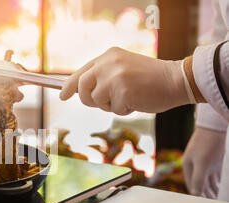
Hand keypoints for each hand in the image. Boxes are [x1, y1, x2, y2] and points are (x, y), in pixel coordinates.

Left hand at [60, 47, 190, 114]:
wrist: (176, 80)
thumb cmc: (149, 79)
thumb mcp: (122, 69)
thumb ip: (103, 76)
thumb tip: (82, 92)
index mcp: (108, 56)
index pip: (80, 72)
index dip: (69, 86)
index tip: (62, 96)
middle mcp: (108, 64)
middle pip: (82, 88)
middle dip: (89, 99)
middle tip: (104, 102)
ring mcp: (114, 77)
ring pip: (97, 101)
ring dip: (111, 105)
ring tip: (128, 96)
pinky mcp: (122, 92)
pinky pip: (113, 109)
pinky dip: (124, 110)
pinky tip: (137, 100)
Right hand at [183, 127, 225, 197]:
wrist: (215, 127)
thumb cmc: (206, 144)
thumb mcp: (202, 163)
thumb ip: (198, 179)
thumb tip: (195, 194)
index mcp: (188, 167)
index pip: (193, 186)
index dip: (198, 195)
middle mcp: (196, 167)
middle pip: (201, 185)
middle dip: (208, 195)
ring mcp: (206, 165)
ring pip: (210, 182)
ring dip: (214, 191)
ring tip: (220, 201)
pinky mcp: (215, 162)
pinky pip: (217, 177)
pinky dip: (220, 184)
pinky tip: (223, 190)